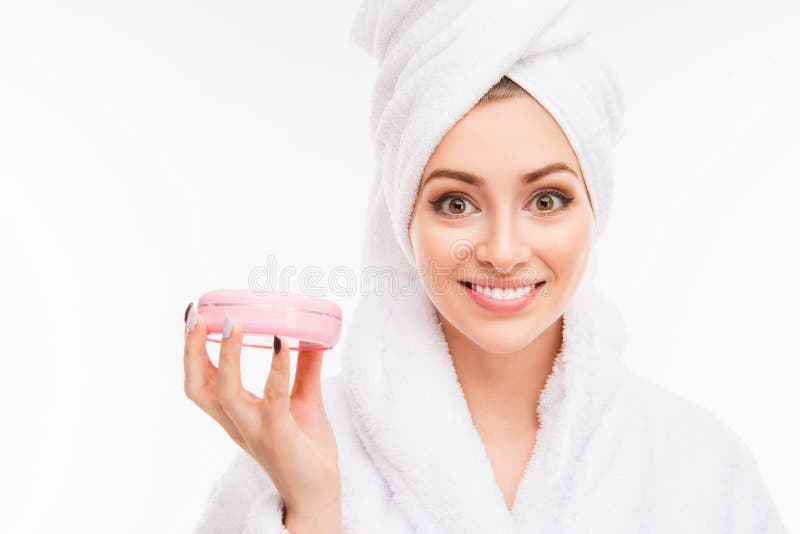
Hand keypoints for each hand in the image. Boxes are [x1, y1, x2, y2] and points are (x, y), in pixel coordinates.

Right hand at [182, 304, 341, 519]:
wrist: (318, 495)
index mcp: (236, 412)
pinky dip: (276, 370)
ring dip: (226, 357)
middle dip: (191, 350)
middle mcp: (237, 421)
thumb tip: (311, 335)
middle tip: (197, 315)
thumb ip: (304, 369)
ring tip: (232, 324)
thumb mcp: (302, 401)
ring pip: (225, 393)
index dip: (191, 348)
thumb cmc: (305, 451)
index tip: (193, 313)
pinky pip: (274, 400)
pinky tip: (281, 343)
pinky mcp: (279, 436)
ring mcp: (255, 430)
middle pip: (198, 385)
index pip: (201, 378)